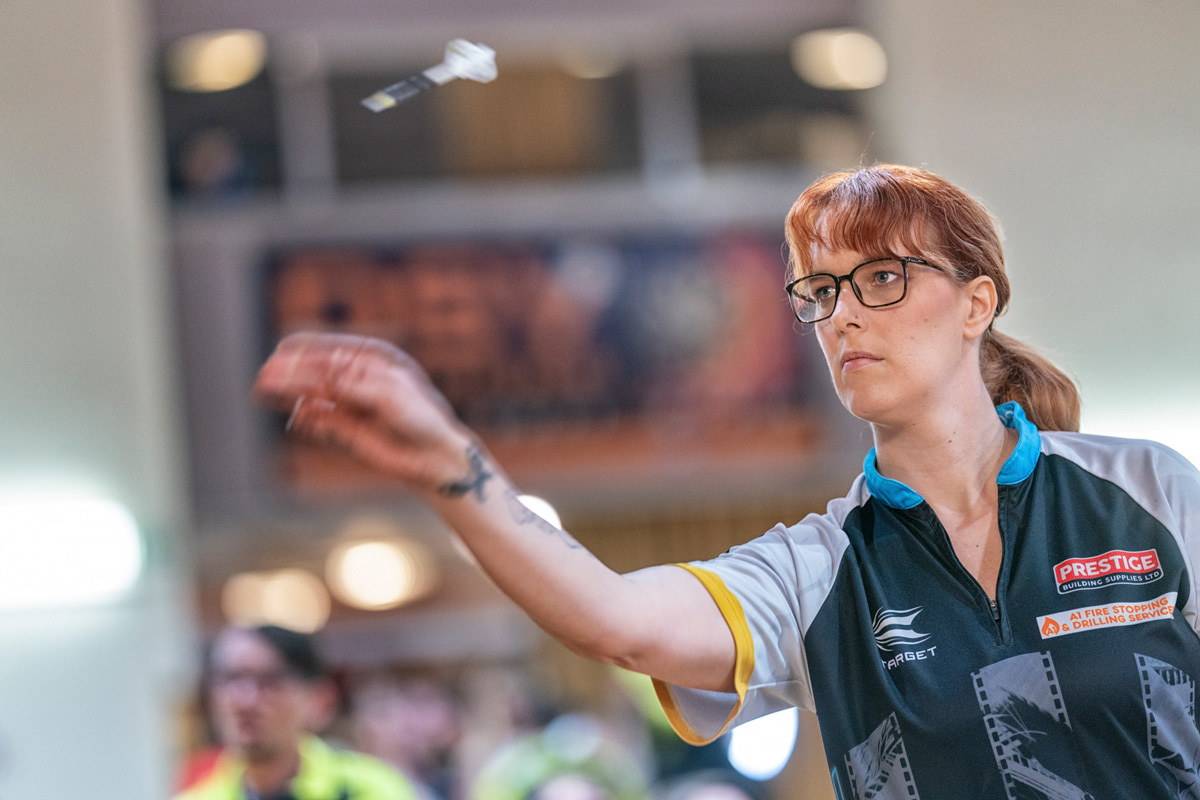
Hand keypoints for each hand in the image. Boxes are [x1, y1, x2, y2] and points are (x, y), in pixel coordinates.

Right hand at [252, 332, 475, 494]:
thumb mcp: (387, 394)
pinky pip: (316, 419)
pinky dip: (304, 416)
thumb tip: (318, 374)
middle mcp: (356, 378)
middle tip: (265, 375)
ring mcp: (348, 403)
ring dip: (289, 392)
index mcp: (372, 359)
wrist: (433, 455)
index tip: (281, 352)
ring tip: (264, 390)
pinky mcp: (344, 428)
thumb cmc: (420, 417)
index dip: (304, 351)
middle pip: (314, 371)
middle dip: (290, 372)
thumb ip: (351, 385)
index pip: (329, 349)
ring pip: (310, 394)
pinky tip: (296, 415)